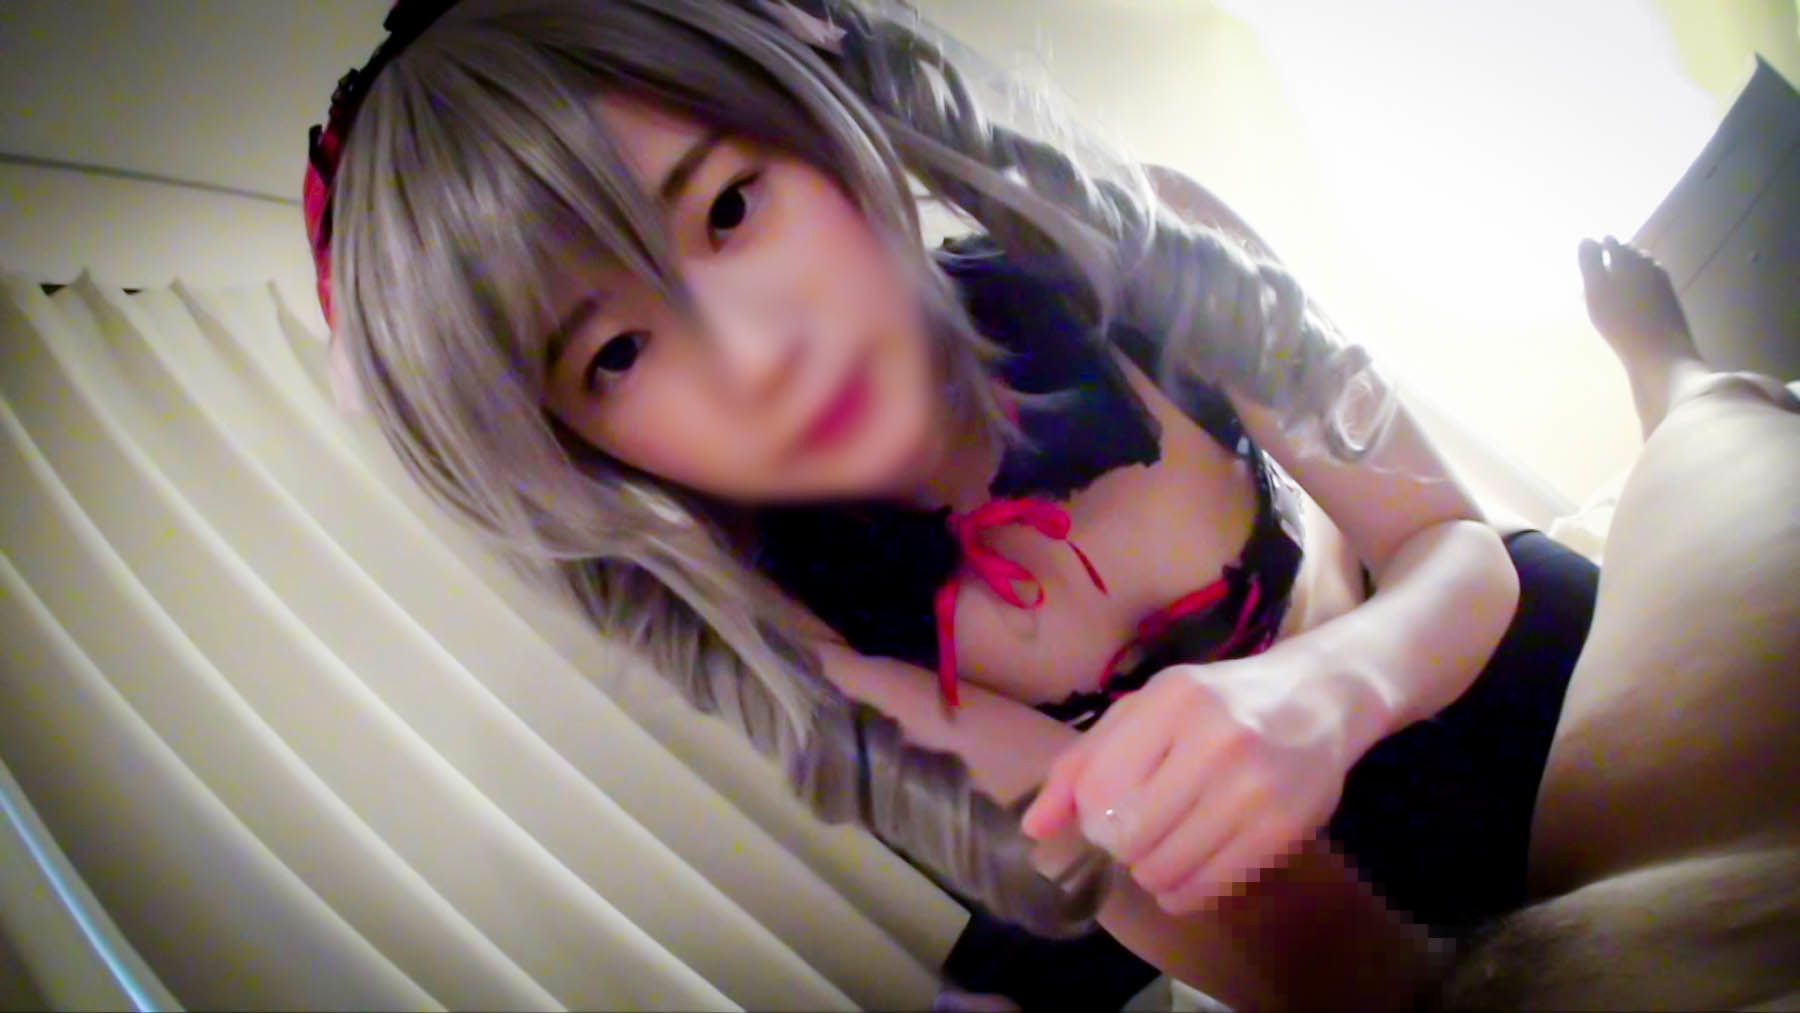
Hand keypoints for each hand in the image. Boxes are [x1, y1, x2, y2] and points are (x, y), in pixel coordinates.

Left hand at [1020, 647, 1383, 914]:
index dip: (1091, 813)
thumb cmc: (1215, 705)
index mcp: (1171, 701)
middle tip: (1139, 831)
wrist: (1318, 699)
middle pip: (1128, 835)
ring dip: (1152, 872)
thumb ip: (1082, 763)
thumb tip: (1033, 828)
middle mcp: (1215, 739)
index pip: (1098, 788)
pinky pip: (1209, 887)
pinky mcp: (1285, 827)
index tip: (1106, 809)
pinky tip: (1189, 869)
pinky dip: (1185, 891)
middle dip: (1122, 845)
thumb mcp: (1145, 712)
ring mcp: (1255, 785)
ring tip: (1166, 848)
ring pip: (1165, 868)